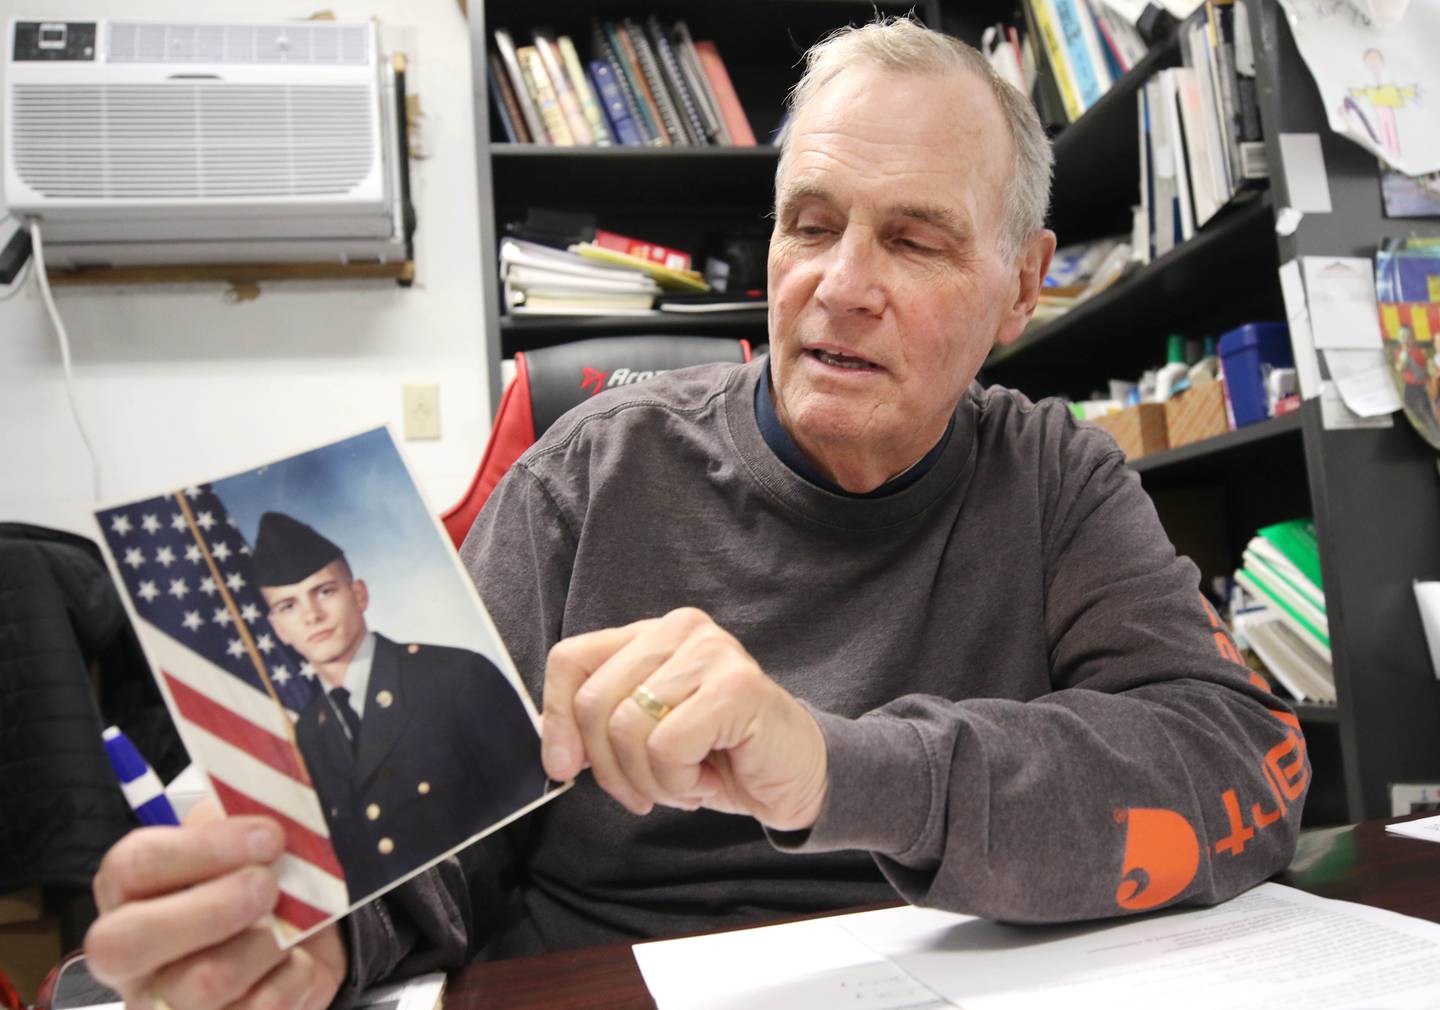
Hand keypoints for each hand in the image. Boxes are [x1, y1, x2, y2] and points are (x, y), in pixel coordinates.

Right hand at [86, 799, 345, 1009]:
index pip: (132, 866)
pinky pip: (257, 1009)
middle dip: (212, 908)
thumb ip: (246, 817)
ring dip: (267, 944)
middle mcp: (132, 956)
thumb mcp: (247, 844)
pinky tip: (299, 961)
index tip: (268, 836)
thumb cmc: (258, 882)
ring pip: (203, 983)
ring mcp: (164, 1004)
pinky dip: (295, 979)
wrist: (300, 943)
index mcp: (129, 892)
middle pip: (130, 941)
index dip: (202, 849)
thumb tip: (273, 795)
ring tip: (291, 926)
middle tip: (269, 885)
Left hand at [542, 607, 827, 830]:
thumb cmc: (723, 756)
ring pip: (627, 727)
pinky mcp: (736, 686)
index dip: (555, 718)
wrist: (798, 777)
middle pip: (593, 700)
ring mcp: (711, 652)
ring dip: (650, 779)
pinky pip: (668, 747)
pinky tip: (707, 779)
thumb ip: (603, 726)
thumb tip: (556, 752)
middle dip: (608, 767)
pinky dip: (679, 782)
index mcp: (651, 635)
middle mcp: (680, 630)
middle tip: (642, 793)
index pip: (570, 659)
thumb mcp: (648, 737)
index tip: (563, 767)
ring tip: (684, 782)